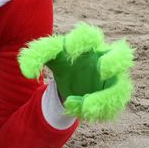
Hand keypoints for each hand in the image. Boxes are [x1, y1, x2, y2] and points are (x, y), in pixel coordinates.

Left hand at [18, 23, 133, 121]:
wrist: (71, 83)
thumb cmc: (62, 63)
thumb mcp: (47, 57)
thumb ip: (35, 57)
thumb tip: (26, 72)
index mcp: (88, 45)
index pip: (90, 36)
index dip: (83, 40)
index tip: (69, 48)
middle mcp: (105, 60)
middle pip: (122, 55)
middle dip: (115, 62)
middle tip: (102, 70)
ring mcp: (113, 79)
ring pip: (120, 88)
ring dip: (103, 98)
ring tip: (83, 106)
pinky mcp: (114, 96)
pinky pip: (115, 105)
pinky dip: (99, 111)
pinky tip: (80, 111)